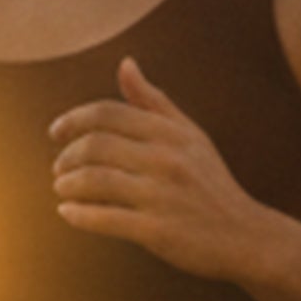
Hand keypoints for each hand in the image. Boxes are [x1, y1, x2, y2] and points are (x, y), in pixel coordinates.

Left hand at [46, 60, 269, 283]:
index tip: (56, 133)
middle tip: (58, 169)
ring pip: (96, 181)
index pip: (108, 114)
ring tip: (61, 189)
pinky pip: (106, 218)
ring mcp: (161, 196)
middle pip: (96, 146)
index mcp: (170, 133)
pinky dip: (79, 215)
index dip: (73, 120)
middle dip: (67, 156)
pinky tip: (67, 213)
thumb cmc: (211, 184)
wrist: (244, 236)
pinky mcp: (158, 231)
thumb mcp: (189, 136)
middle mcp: (166, 160)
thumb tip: (125, 64)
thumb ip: (154, 102)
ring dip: (68, 185)